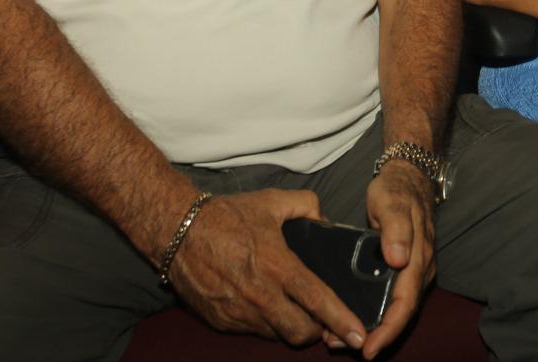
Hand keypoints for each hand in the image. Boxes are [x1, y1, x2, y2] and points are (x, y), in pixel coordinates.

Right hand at [166, 188, 369, 351]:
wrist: (177, 231)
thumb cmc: (226, 215)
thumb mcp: (272, 201)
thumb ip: (306, 206)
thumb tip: (324, 219)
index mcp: (278, 267)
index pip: (317, 301)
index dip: (341, 320)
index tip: (360, 335)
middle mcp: (260, 296)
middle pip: (301, 333)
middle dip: (318, 331)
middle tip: (323, 320)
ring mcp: (239, 313)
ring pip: (277, 335)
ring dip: (290, 328)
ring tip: (295, 311)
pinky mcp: (221, 322)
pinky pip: (252, 331)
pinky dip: (265, 324)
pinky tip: (265, 306)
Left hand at [357, 161, 435, 357]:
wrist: (407, 177)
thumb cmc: (397, 190)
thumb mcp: (391, 203)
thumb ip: (396, 229)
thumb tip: (398, 260)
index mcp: (418, 260)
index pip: (405, 305)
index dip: (388, 330)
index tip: (368, 348)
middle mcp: (418, 271)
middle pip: (399, 314)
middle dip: (373, 336)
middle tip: (338, 345)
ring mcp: (411, 271)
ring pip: (393, 309)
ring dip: (368, 326)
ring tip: (334, 337)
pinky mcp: (401, 269)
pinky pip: (389, 298)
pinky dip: (369, 311)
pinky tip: (346, 314)